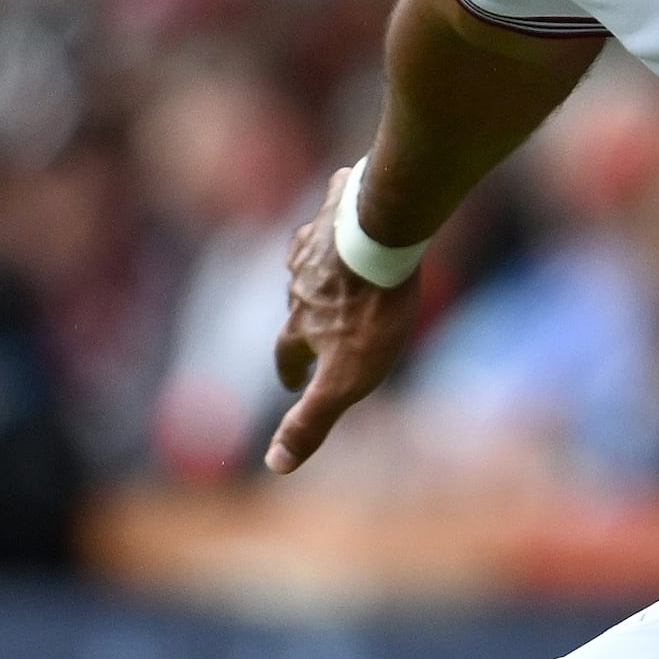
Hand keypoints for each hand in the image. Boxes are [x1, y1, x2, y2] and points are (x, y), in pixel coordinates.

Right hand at [263, 167, 429, 475]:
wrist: (383, 235)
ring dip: (316, 265)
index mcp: (303, 324)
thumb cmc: (371, 311)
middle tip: (315, 321)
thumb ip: (312, 421)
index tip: (292, 381)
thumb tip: (275, 466)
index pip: (288, 354)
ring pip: (309, 256)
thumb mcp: (347, 380)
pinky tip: (345, 192)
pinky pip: (334, 204)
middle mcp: (301, 283)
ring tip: (331, 269)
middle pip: (298, 302)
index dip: (290, 371)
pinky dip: (337, 205)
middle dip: (304, 315)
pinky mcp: (340, 205)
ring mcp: (317, 242)